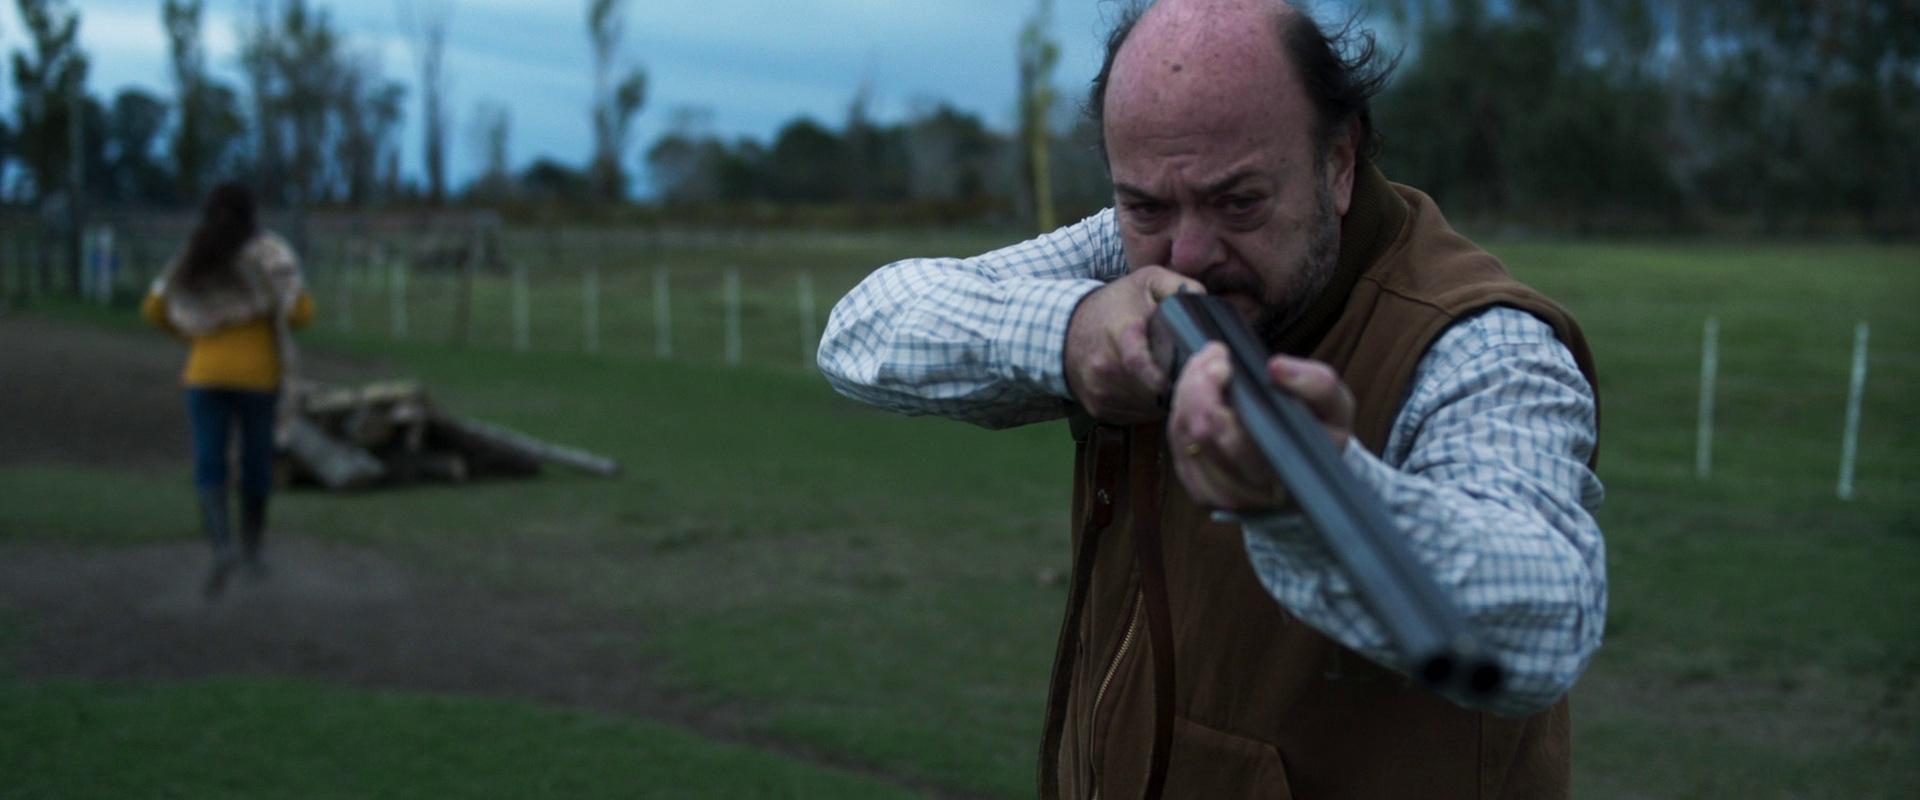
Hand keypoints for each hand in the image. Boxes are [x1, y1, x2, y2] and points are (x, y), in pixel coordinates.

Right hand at [1064, 266, 1203, 423]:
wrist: (1066, 330)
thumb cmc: (1114, 305)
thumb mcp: (1146, 282)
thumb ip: (1177, 286)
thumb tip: (1204, 300)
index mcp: (1120, 335)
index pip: (1138, 362)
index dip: (1164, 374)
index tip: (1188, 373)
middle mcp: (1105, 368)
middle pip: (1150, 391)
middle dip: (1175, 387)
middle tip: (1194, 378)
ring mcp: (1100, 392)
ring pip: (1146, 409)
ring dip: (1165, 401)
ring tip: (1174, 381)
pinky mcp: (1099, 410)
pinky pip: (1135, 417)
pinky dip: (1149, 408)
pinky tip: (1154, 391)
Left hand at [1168, 344, 1355, 511]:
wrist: (1305, 464)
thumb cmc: (1319, 431)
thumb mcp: (1334, 406)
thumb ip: (1317, 385)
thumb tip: (1276, 368)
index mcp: (1287, 473)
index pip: (1242, 446)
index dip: (1220, 403)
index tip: (1223, 363)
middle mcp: (1251, 493)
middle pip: (1205, 438)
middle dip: (1199, 388)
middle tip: (1213, 356)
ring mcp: (1222, 495)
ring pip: (1186, 439)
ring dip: (1188, 394)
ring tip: (1206, 364)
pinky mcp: (1203, 489)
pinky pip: (1178, 447)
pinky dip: (1181, 411)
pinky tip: (1195, 388)